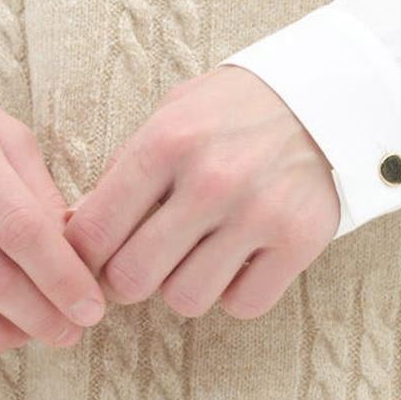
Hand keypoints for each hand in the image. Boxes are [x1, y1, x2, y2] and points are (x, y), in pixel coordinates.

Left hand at [61, 65, 340, 319]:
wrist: (327, 95)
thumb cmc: (232, 111)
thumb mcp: (170, 117)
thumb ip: (123, 171)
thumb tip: (72, 230)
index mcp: (166, 143)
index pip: (93, 231)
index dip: (81, 258)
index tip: (94, 259)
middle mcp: (211, 180)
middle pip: (133, 278)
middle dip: (128, 280)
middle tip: (142, 265)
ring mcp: (258, 213)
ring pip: (186, 299)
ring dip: (184, 286)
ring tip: (198, 256)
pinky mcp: (299, 240)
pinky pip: (243, 304)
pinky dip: (236, 291)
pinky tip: (241, 260)